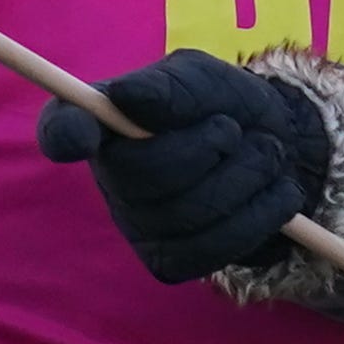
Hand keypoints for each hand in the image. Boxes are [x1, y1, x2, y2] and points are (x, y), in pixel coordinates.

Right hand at [39, 54, 329, 283]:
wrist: (281, 150)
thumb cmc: (227, 108)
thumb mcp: (209, 81)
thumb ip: (174, 86)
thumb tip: (126, 95)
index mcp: (102, 121)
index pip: (62, 127)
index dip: (65, 134)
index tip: (82, 136)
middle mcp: (108, 177)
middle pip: (141, 174)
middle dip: (207, 147)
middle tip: (233, 130)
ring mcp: (136, 226)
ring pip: (189, 213)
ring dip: (247, 175)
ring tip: (264, 153)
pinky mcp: (172, 261)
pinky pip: (215, 247)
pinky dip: (262, 213)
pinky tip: (275, 191)